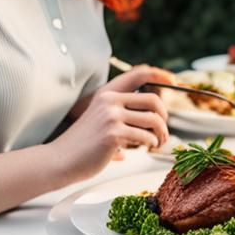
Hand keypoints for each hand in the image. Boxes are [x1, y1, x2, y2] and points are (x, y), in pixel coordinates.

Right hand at [51, 65, 172, 181]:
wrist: (60, 160)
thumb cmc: (84, 144)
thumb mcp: (102, 118)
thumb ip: (123, 112)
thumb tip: (154, 114)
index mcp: (107, 93)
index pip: (138, 75)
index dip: (159, 74)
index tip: (173, 80)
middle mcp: (110, 100)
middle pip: (153, 100)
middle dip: (164, 116)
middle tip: (163, 131)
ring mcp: (111, 116)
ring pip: (153, 120)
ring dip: (161, 133)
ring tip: (157, 143)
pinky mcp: (114, 133)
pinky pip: (145, 136)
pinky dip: (151, 143)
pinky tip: (146, 148)